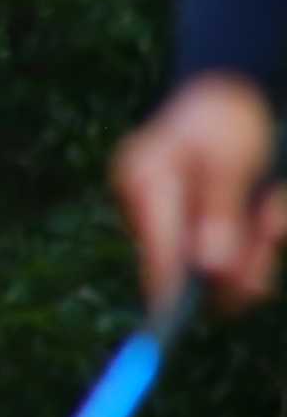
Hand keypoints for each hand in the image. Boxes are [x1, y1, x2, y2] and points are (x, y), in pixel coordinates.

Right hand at [111, 72, 286, 315]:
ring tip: (272, 212)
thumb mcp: (231, 162)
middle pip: (183, 266)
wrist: (230, 95)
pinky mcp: (182, 224)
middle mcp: (143, 204)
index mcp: (143, 181)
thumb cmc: (228, 119)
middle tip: (273, 230)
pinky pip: (215, 254)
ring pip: (205, 266)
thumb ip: (219, 213)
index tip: (176, 322)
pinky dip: (249, 245)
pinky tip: (264, 212)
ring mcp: (161, 216)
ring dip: (250, 253)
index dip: (170, 289)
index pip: (156, 249)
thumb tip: (210, 270)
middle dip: (236, 264)